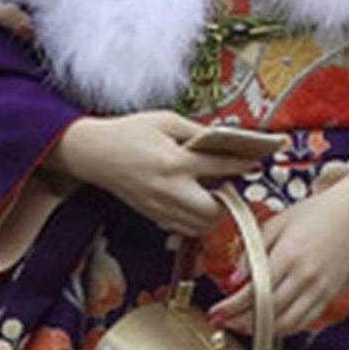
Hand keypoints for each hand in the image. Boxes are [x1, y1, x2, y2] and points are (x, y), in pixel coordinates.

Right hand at [51, 111, 238, 236]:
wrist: (94, 153)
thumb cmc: (130, 133)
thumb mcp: (166, 121)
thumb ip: (197, 131)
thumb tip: (225, 140)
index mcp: (174, 161)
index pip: (220, 166)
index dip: (242, 164)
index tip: (254, 162)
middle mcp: (169, 189)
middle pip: (214, 211)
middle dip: (227, 201)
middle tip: (226, 185)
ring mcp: (160, 207)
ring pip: (200, 225)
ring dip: (213, 213)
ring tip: (211, 194)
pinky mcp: (153, 216)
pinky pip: (184, 229)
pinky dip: (195, 220)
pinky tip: (193, 202)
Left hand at [211, 167, 348, 341]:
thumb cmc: (313, 214)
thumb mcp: (275, 224)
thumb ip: (252, 252)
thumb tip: (233, 281)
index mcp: (288, 255)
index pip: (253, 291)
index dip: (231, 306)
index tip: (216, 313)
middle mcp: (305, 276)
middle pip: (268, 311)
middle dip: (241, 322)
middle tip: (224, 323)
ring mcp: (320, 289)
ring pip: (287, 323)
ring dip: (261, 330)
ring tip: (242, 325)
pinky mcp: (330, 296)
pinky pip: (304, 321)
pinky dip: (284, 327)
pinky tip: (269, 322)